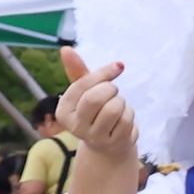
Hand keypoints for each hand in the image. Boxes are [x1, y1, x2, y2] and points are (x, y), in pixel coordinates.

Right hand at [51, 48, 138, 166]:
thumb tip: (66, 48)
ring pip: (114, 108)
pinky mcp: (113, 143)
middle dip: (111, 89)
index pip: (82, 85)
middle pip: (97, 97)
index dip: (103, 73)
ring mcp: (94, 137)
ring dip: (122, 102)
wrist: (107, 145)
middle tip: (113, 91)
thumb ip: (77, 71)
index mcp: (63, 110)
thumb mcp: (84, 91)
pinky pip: (127, 120)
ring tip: (117, 106)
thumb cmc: (94, 111)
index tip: (118, 67)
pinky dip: (129, 114)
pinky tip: (123, 119)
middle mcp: (75, 126)